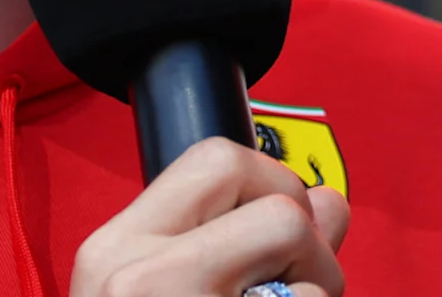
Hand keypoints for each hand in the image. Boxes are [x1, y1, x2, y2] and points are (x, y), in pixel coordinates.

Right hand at [71, 136, 351, 296]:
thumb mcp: (153, 290)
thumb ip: (232, 240)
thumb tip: (328, 201)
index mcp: (112, 250)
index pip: (215, 159)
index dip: (272, 183)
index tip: (278, 232)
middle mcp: (139, 276)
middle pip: (280, 204)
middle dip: (310, 241)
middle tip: (295, 288)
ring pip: (309, 259)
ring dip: (319, 291)